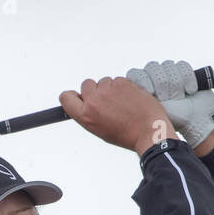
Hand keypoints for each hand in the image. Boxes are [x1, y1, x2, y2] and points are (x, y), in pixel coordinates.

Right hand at [58, 77, 174, 155]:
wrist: (148, 130)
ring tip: (122, 103)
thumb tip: (84, 101)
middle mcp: (94, 100)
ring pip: (104, 81)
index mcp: (85, 115)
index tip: (79, 97)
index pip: (66, 97)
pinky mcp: (122, 82)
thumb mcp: (99, 129)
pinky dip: (123, 87)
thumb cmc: (126, 134)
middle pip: (86, 84)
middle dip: (94, 90)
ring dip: (110, 89)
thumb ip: (88, 114)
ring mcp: (108, 90)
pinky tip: (130, 99)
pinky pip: (117, 80)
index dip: (72, 96)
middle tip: (106, 102)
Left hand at [125, 60, 213, 150]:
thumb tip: (118, 95)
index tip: (152, 95)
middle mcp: (153, 80)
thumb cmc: (170, 122)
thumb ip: (134, 102)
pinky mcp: (184, 72)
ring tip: (180, 98)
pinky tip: (190, 91)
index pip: (135, 74)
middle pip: (152, 68)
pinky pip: (182, 66)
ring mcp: (169, 75)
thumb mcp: (148, 114)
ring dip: (176, 83)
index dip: (144, 82)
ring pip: (167, 65)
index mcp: (141, 90)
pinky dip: (188, 78)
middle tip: (168, 99)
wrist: (195, 123)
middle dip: (162, 84)